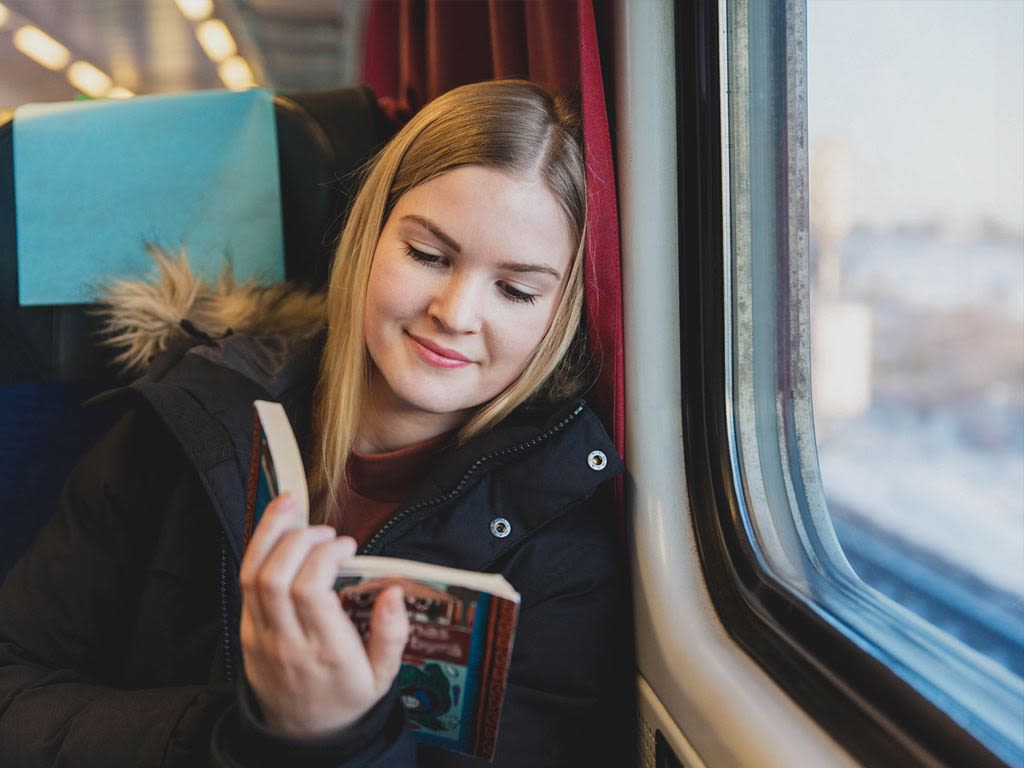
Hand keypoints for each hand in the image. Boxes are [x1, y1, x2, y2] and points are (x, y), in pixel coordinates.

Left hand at [238, 493, 409, 737]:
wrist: (304, 734)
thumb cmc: (346, 698)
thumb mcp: (383, 677)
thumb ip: (392, 635)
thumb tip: (394, 592)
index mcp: (325, 651)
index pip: (311, 591)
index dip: (326, 556)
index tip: (347, 547)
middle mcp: (287, 641)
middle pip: (276, 577)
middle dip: (299, 540)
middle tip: (325, 532)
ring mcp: (261, 636)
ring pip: (252, 575)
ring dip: (270, 533)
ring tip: (290, 506)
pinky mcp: (247, 631)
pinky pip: (244, 583)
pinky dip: (257, 549)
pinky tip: (275, 529)